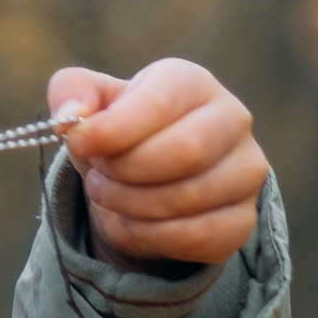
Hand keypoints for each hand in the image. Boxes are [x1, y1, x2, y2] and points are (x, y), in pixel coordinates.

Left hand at [50, 58, 268, 270]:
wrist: (145, 180)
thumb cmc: (119, 131)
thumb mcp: (88, 104)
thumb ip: (71, 93)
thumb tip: (72, 114)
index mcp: (191, 81)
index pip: (161, 102)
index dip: (114, 127)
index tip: (78, 143)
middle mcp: (231, 119)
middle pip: (185, 150)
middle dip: (126, 171)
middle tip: (97, 176)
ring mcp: (246, 169)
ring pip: (193, 196)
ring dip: (134, 204)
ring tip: (109, 194)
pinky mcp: (245, 217)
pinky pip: (203, 235)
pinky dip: (154, 235)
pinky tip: (133, 222)